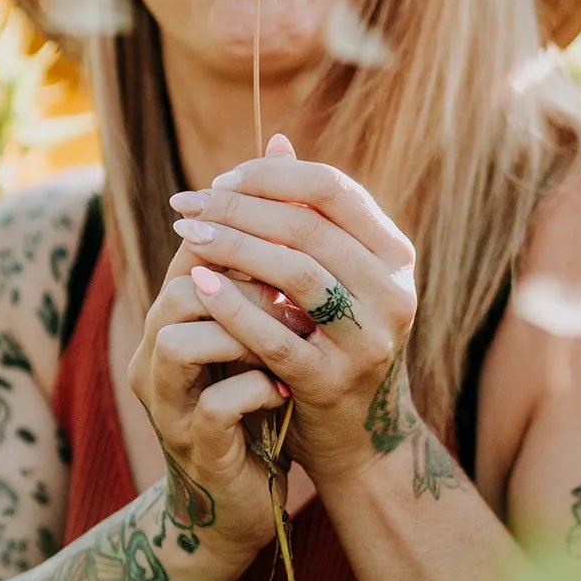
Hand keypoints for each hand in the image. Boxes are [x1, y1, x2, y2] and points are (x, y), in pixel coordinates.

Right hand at [128, 238, 314, 562]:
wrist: (235, 502)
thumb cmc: (249, 408)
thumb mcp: (249, 340)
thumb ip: (257, 286)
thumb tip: (295, 210)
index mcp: (168, 322)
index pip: (190, 254)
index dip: (243, 239)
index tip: (298, 243)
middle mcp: (155, 358)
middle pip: (180, 291)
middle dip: (246, 287)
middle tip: (299, 296)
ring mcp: (169, 406)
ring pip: (180, 343)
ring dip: (245, 336)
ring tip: (294, 338)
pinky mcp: (194, 448)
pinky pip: (216, 406)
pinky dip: (257, 392)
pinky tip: (285, 390)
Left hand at [167, 134, 419, 488]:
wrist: (362, 440)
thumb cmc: (335, 343)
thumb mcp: (333, 276)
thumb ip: (308, 215)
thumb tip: (277, 140)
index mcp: (395, 255)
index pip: (333, 188)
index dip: (270, 177)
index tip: (217, 182)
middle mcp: (394, 291)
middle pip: (308, 226)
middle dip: (237, 208)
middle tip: (185, 205)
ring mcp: (369, 339)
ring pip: (294, 272)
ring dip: (231, 246)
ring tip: (185, 235)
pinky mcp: (333, 382)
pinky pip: (275, 335)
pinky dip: (231, 305)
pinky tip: (195, 283)